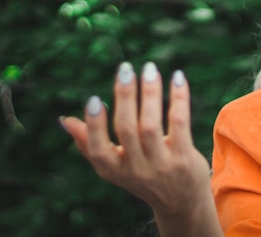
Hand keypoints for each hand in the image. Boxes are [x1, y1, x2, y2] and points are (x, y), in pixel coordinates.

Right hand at [61, 62, 221, 235]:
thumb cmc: (143, 176)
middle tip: (125, 69)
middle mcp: (135, 168)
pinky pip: (179, 123)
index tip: (93, 98)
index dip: (94, 125)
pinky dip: (178, 99)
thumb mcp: (115, 167)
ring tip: (149, 69)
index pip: (97, 150)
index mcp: (113, 169)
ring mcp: (161, 164)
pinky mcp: (184, 158)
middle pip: (127, 130)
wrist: (181, 203)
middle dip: (125, 97)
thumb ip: (90, 144)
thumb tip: (65, 120)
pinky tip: (178, 78)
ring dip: (150, 93)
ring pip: (151, 125)